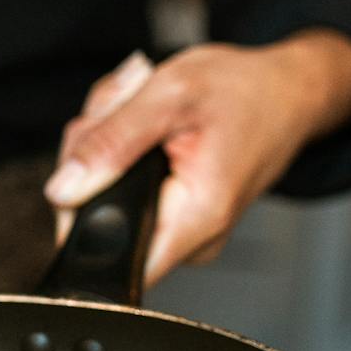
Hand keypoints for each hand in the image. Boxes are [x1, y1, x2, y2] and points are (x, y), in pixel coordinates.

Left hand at [45, 33, 350, 286]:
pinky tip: (146, 123)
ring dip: (105, 144)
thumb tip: (62, 191)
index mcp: (195, 217)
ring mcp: (181, 230)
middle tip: (124, 110)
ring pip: (101, 197)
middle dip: (90, 156)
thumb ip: (111, 142)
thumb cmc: (245, 90)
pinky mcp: (173, 215)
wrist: (288, 91)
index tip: (88, 162)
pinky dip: (120, 150)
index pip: (111, 261)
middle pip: (94, 218)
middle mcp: (190, 238)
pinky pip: (120, 190)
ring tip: (141, 109)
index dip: (77, 215)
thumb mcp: (169, 94)